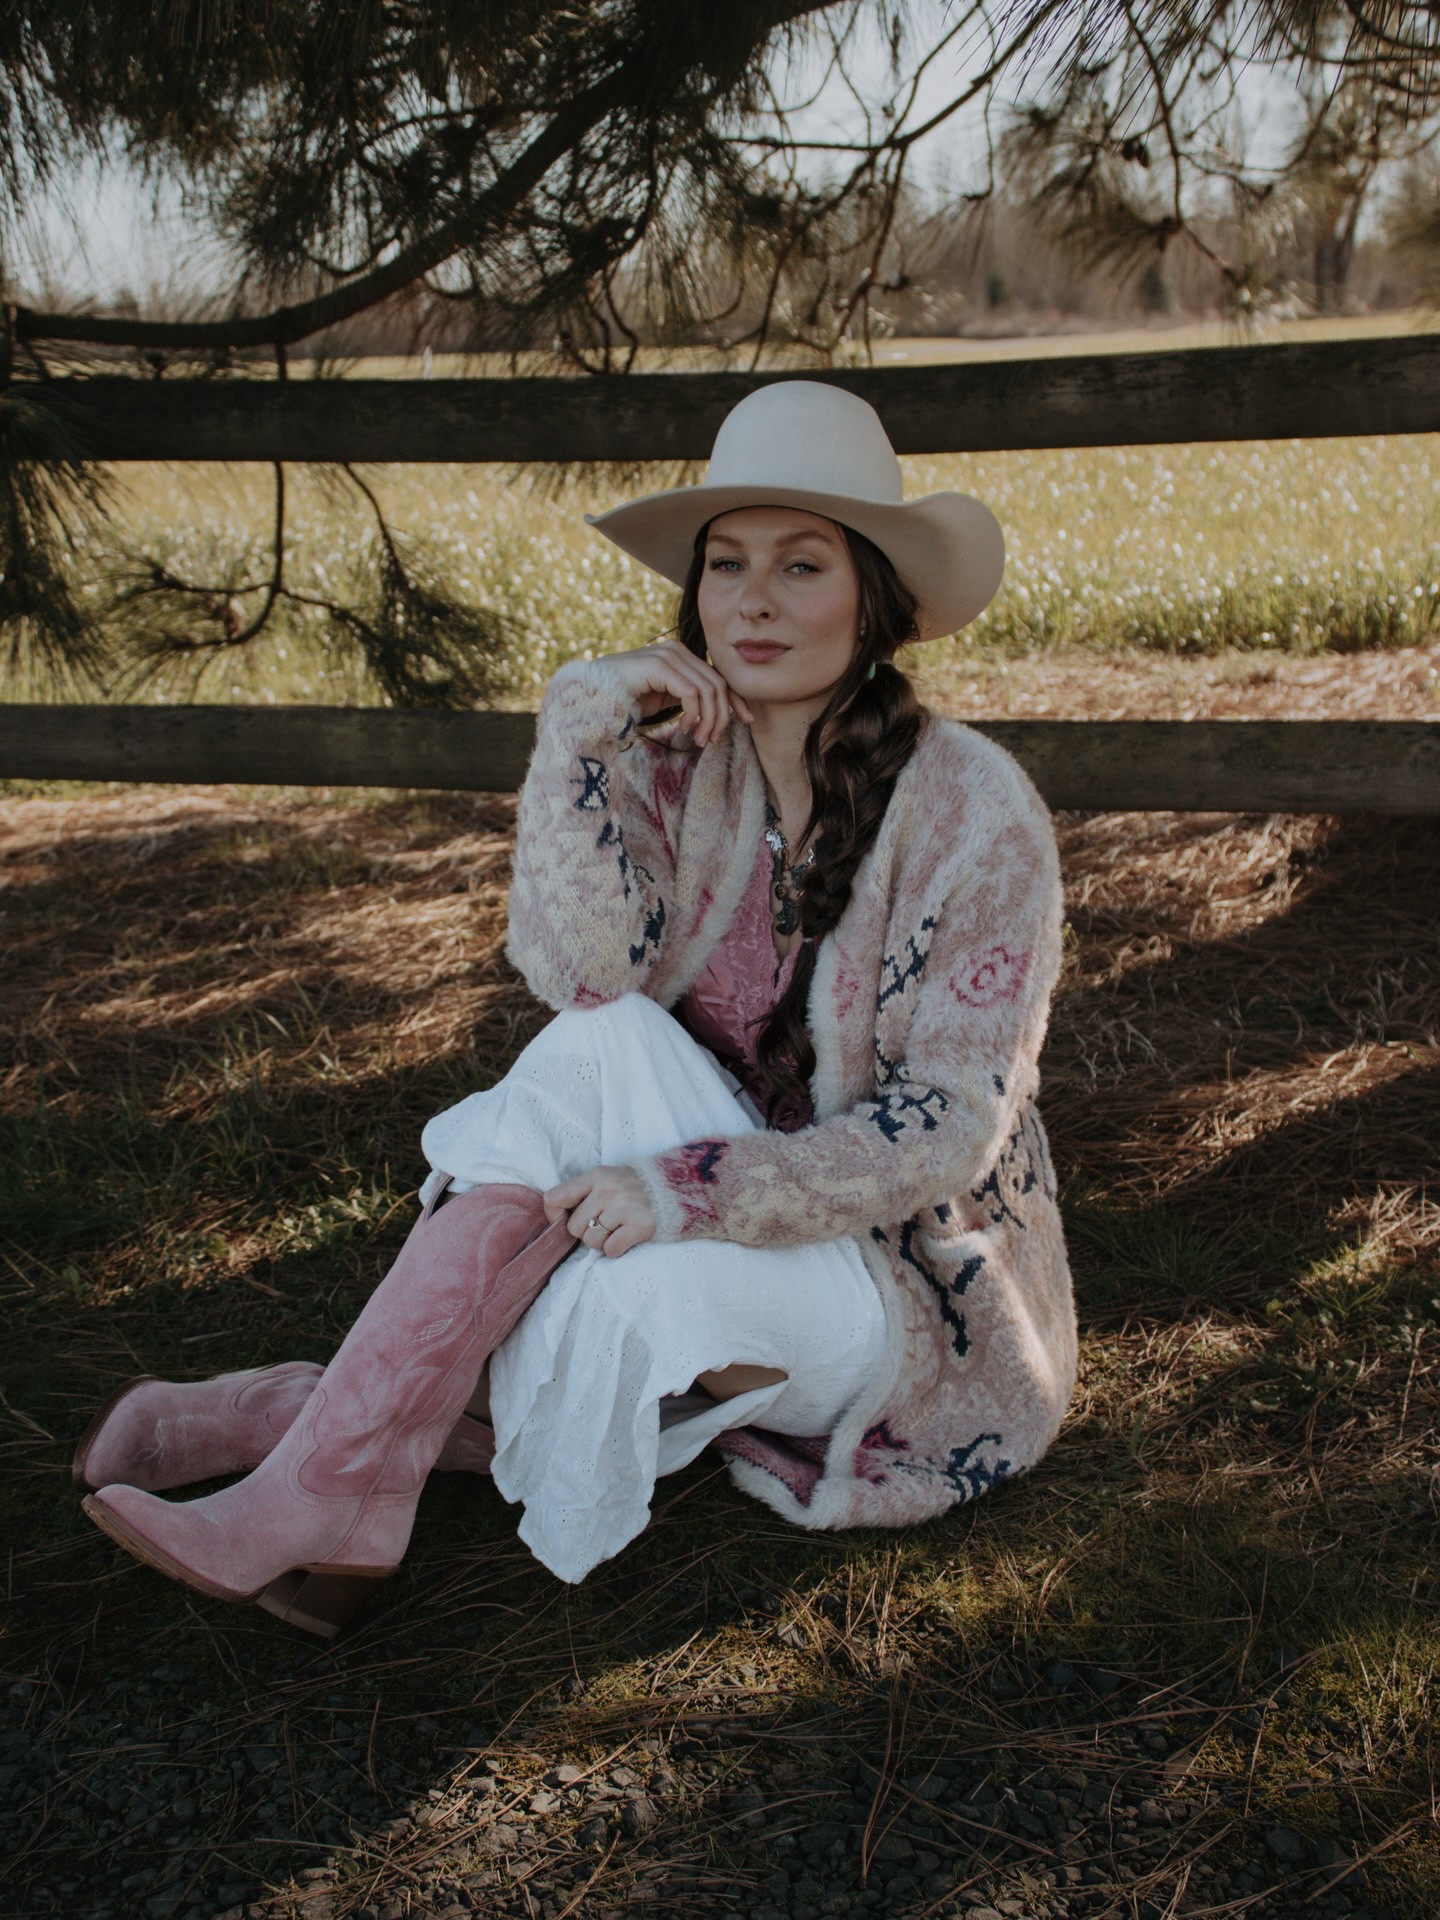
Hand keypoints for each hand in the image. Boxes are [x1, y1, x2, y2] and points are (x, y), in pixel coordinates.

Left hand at [545, 1164, 656, 1257]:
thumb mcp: (610, 1177)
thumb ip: (585, 1191)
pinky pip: (610, 1250)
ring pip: (591, 1242)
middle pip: (573, 1227)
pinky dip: (617, 1249)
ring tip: (620, 1228)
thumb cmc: (639, 1186)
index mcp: (597, 1176)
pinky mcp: (640, 1226)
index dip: (554, 1215)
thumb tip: (557, 1215)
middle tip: (606, 1224)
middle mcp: (608, 1190)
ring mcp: (625, 1207)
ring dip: (603, 1242)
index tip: (565, 1219)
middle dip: (586, 1231)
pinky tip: (628, 1237)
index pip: (555, 1198)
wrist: (683, 1187)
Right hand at [602, 639, 752, 749]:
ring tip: (698, 739)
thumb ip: (689, 699)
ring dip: (708, 719)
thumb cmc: (626, 700)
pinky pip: (691, 692)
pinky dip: (693, 714)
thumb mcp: (666, 699)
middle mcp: (677, 650)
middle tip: (709, 740)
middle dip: (721, 716)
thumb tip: (718, 714)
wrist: (592, 696)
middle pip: (718, 684)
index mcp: (681, 656)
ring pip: (709, 689)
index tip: (747, 720)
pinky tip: (683, 727)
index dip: (736, 699)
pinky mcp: (660, 666)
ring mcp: (668, 655)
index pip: (719, 675)